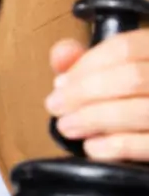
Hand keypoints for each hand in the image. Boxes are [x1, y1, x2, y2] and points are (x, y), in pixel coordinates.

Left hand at [46, 32, 148, 160]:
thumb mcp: (113, 73)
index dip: (86, 65)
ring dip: (94, 119)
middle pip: (132, 78)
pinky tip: (92, 147)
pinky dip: (117, 146)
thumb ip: (87, 61)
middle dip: (85, 93)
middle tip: (55, 106)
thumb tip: (62, 55)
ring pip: (141, 111)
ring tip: (67, 126)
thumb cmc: (135, 97)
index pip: (126, 48)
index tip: (60, 82)